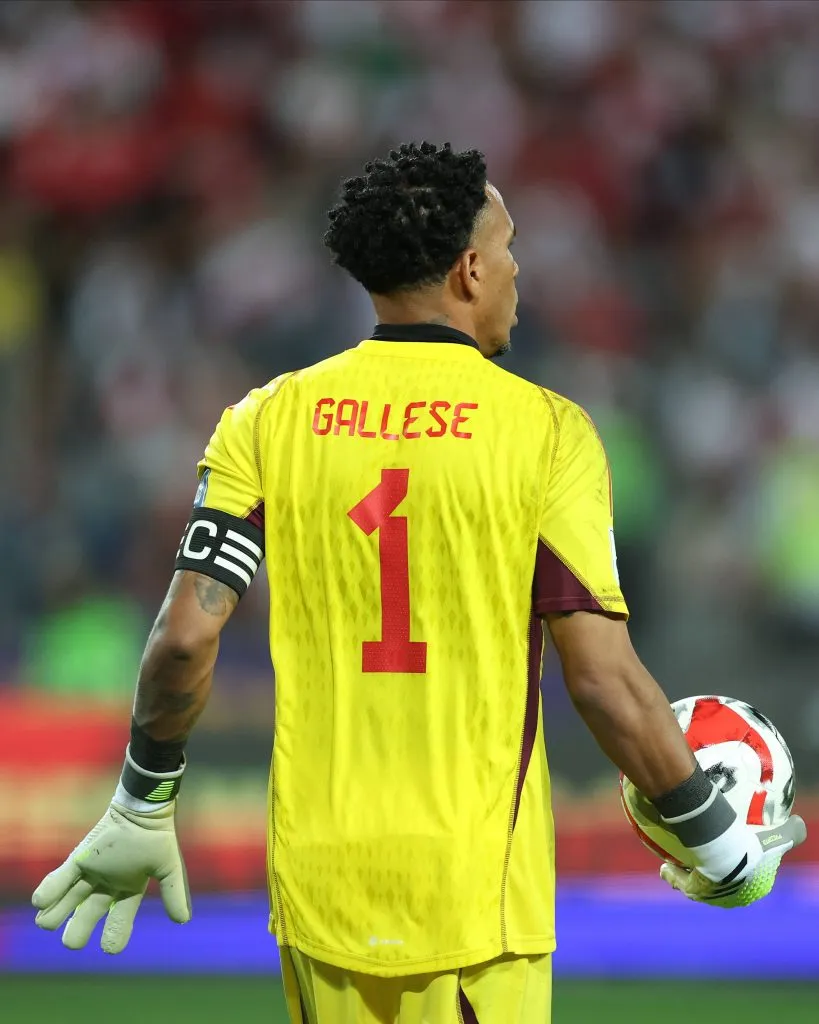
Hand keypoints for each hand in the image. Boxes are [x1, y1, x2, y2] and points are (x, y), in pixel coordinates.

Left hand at [32, 800, 190, 952]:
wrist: (144, 810)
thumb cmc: (156, 838)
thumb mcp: (169, 867)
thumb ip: (173, 892)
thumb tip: (183, 920)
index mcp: (128, 892)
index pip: (119, 922)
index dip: (113, 936)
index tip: (108, 946)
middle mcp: (107, 887)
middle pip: (88, 916)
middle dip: (78, 931)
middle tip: (72, 940)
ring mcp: (91, 874)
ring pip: (69, 900)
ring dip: (55, 914)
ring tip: (46, 924)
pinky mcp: (79, 860)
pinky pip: (61, 878)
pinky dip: (49, 890)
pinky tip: (39, 903)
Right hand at [660, 814, 806, 908]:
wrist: (724, 857)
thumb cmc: (750, 849)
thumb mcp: (775, 840)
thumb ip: (790, 833)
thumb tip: (799, 823)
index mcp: (750, 889)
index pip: (745, 882)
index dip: (739, 872)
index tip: (730, 857)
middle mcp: (731, 898)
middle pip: (719, 886)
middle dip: (711, 877)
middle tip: (704, 858)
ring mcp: (712, 897)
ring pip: (697, 885)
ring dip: (688, 877)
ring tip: (677, 863)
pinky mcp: (694, 892)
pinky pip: (681, 882)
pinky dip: (673, 875)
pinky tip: (665, 865)